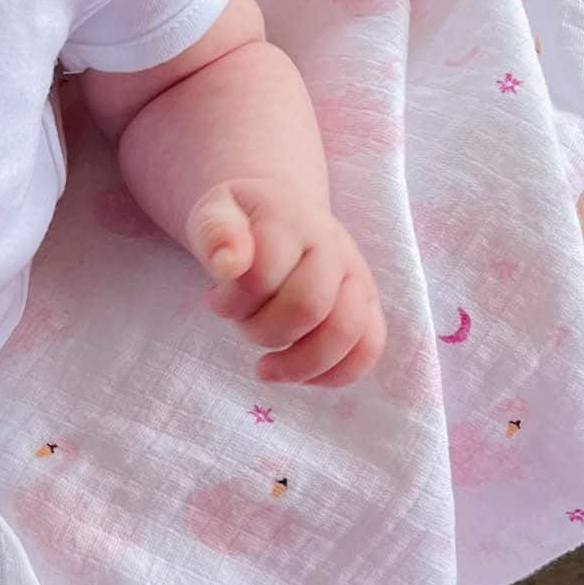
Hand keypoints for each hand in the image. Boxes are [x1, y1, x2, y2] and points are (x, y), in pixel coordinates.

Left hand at [188, 180, 384, 384]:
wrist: (283, 207)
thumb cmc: (244, 219)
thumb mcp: (213, 211)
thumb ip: (215, 232)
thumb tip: (228, 265)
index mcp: (292, 221)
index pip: (266, 272)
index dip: (234, 300)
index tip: (216, 300)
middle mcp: (333, 247)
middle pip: (308, 306)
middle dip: (263, 331)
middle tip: (241, 324)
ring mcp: (356, 276)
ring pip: (346, 332)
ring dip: (298, 362)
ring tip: (266, 367)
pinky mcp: (368, 304)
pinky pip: (369, 348)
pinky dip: (336, 374)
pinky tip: (301, 377)